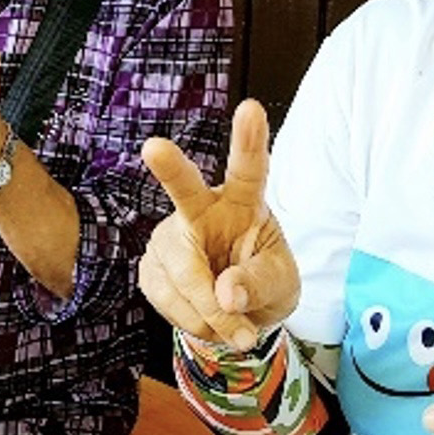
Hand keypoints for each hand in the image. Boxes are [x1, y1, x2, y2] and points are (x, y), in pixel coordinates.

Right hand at [138, 101, 299, 348]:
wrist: (236, 312)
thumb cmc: (264, 282)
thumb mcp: (281, 284)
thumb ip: (259, 284)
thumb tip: (225, 295)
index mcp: (244, 202)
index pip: (249, 169)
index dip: (249, 140)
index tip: (251, 109)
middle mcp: (202, 210)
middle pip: (185, 190)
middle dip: (169, 167)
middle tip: (154, 147)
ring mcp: (171, 237)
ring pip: (183, 274)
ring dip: (212, 313)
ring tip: (234, 325)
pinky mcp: (151, 266)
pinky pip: (168, 300)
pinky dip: (194, 322)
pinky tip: (206, 318)